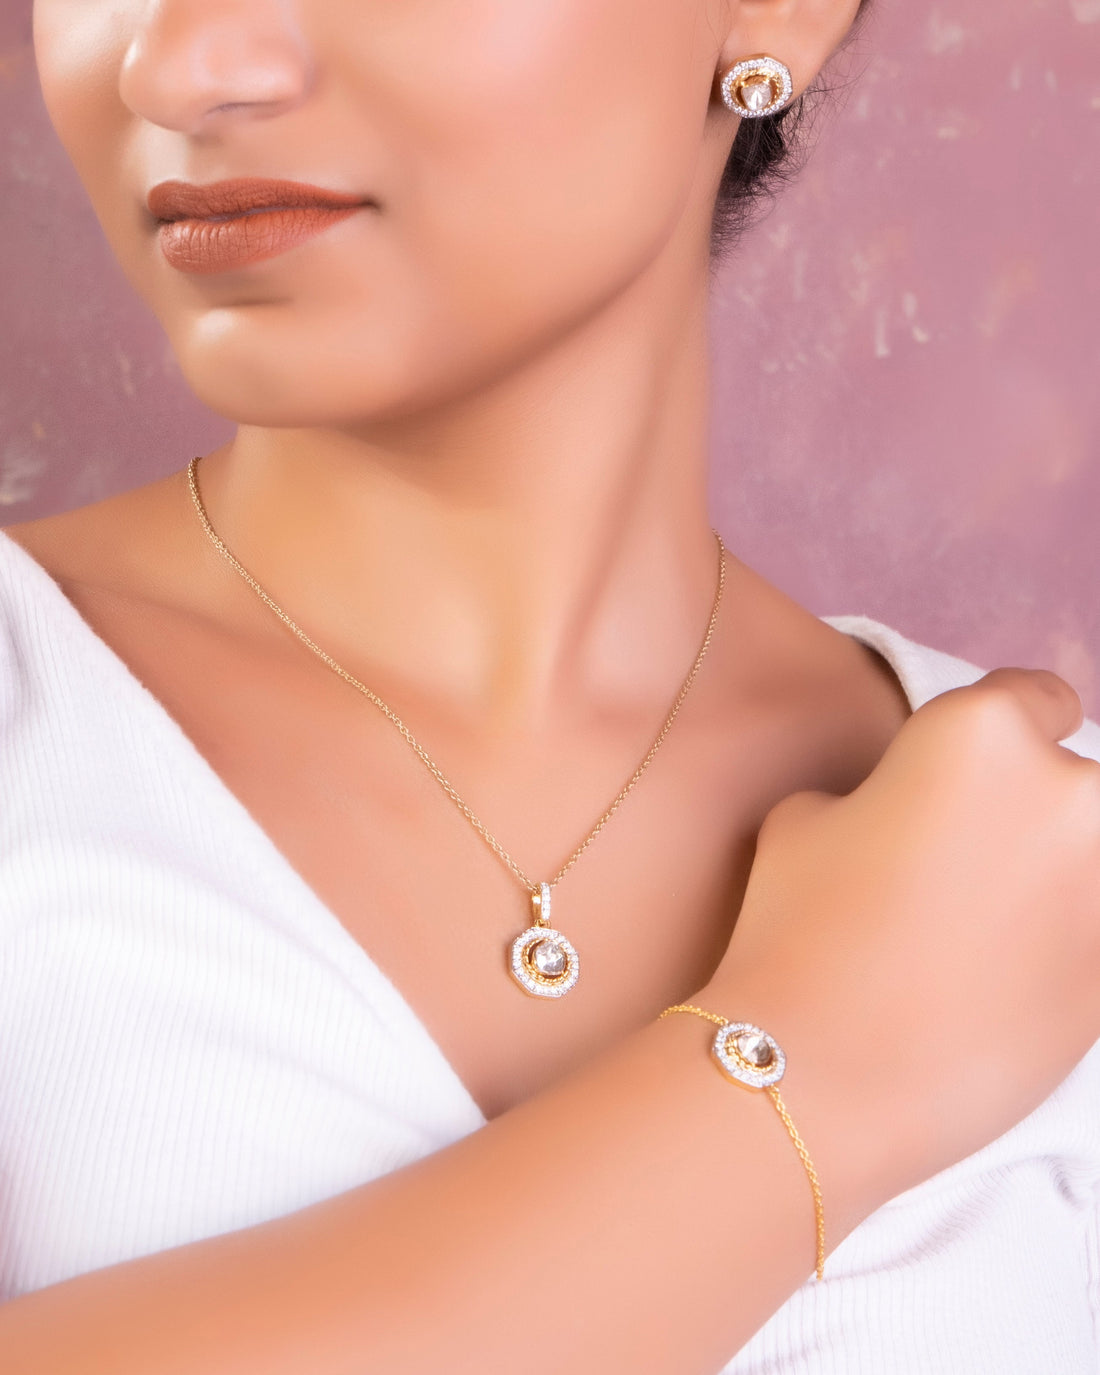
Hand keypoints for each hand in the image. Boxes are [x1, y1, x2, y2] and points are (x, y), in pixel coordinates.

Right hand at [705, 668, 1099, 1229]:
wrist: (824, 1071)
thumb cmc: (798, 927)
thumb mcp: (806, 816)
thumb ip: (883, 789)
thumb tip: (902, 811)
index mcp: (984, 731)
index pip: (1034, 695)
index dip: (1000, 733)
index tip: (980, 775)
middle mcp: (1072, 793)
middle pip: (1078, 782)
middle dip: (1034, 814)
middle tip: (970, 867)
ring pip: (1093, 861)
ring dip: (1058, 881)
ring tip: (994, 933)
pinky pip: (1097, 930)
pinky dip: (1068, 946)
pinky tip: (1009, 984)